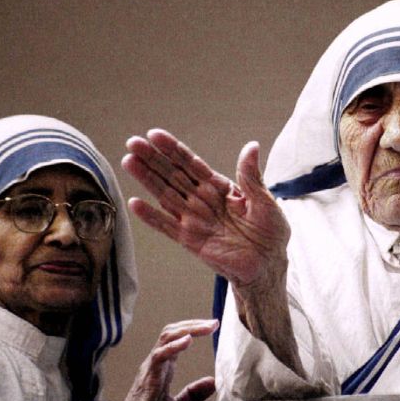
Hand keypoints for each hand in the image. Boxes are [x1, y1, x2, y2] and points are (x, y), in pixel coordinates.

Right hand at [121, 319, 217, 400]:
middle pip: (172, 332)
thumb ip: (193, 393)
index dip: (195, 328)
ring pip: (166, 337)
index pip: (178, 337)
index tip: (214, 325)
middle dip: (193, 324)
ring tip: (206, 327)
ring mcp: (150, 367)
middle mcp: (156, 361)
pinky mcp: (147, 377)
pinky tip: (188, 340)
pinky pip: (158, 355)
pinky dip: (173, 346)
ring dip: (187, 329)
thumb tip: (213, 382)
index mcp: (163, 365)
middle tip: (214, 323)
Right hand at [122, 129, 289, 287]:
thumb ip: (251, 176)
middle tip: (133, 142)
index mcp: (220, 188)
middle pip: (173, 176)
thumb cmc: (270, 233)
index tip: (155, 135)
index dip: (174, 150)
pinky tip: (136, 203)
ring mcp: (195, 220)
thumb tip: (251, 146)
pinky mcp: (191, 240)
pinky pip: (167, 227)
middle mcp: (203, 201)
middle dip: (153, 159)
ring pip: (166, 196)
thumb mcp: (264, 200)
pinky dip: (151, 216)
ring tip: (129, 161)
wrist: (269, 265)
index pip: (192, 164)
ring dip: (147, 179)